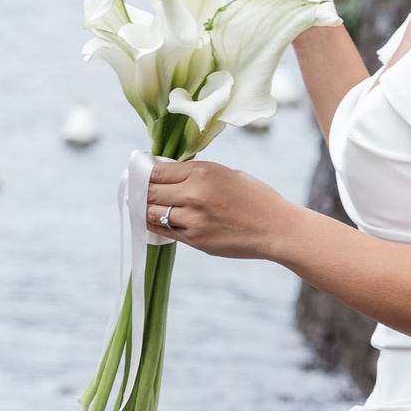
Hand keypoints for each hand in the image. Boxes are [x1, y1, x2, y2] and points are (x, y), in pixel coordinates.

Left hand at [147, 158, 296, 258]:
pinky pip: (165, 231)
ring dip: (144, 209)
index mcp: (203, 171)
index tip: (140, 173)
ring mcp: (193, 219)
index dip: (144, 172)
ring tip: (140, 205)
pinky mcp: (195, 240)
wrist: (277, 228)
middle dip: (139, 190)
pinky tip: (153, 220)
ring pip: (152, 213)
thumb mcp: (228, 173)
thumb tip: (171, 174)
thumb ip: (198, 173)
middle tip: (134, 190)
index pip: (157, 170)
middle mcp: (194, 194)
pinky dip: (155, 225)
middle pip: (150, 191)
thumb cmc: (256, 198)